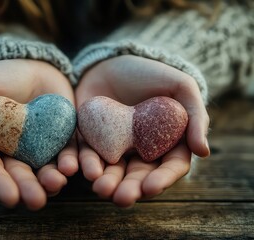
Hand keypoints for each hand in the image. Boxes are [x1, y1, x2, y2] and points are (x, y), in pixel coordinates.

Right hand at [0, 59, 77, 209]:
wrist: (29, 64)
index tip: (10, 198)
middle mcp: (15, 153)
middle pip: (21, 175)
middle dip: (28, 188)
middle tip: (37, 201)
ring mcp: (41, 147)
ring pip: (45, 168)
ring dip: (51, 179)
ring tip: (56, 183)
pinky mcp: (63, 137)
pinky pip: (68, 151)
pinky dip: (70, 160)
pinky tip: (72, 166)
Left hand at [75, 55, 209, 206]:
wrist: (113, 62)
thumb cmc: (151, 74)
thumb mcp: (180, 87)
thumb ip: (195, 116)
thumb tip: (203, 151)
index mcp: (164, 144)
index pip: (167, 168)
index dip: (161, 179)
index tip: (151, 187)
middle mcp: (138, 151)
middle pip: (136, 175)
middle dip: (130, 188)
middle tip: (121, 198)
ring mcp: (112, 147)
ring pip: (110, 170)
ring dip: (106, 181)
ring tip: (100, 187)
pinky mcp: (89, 139)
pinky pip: (85, 153)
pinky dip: (83, 162)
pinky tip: (80, 169)